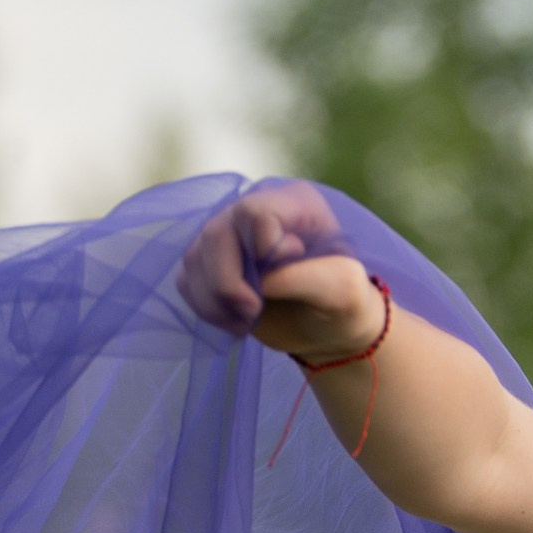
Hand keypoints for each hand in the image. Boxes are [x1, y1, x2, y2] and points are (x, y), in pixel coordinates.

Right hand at [179, 181, 351, 340]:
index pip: (254, 212)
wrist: (331, 328)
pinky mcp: (211, 265)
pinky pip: (186, 281)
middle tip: (253, 312)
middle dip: (228, 283)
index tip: (290, 277)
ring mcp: (230, 237)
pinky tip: (235, 321)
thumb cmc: (346, 304)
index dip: (261, 249)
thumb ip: (307, 277)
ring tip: (248, 321)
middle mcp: (255, 212)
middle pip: (216, 234)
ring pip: (194, 259)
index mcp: (295, 204)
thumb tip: (261, 279)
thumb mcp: (344, 290)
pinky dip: (206, 308)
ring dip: (216, 301)